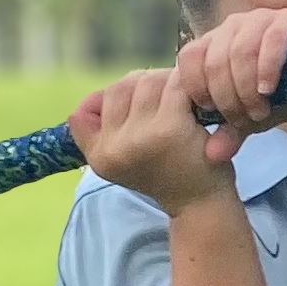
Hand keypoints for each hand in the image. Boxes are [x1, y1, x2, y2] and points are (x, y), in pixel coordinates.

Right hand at [69, 69, 230, 215]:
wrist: (201, 204)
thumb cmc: (166, 174)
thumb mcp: (122, 159)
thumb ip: (98, 130)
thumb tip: (85, 104)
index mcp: (98, 156)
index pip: (93, 104)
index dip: (117, 98)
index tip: (139, 108)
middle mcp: (113, 147)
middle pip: (120, 86)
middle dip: (145, 86)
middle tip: (168, 99)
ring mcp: (140, 137)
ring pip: (146, 81)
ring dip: (167, 83)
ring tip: (182, 101)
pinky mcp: (170, 127)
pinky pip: (174, 86)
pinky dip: (187, 89)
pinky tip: (196, 106)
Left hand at [177, 7, 286, 163]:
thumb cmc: (275, 100)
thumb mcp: (247, 118)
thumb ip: (228, 133)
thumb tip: (213, 156)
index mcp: (213, 43)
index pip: (189, 57)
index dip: (197, 87)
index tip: (212, 113)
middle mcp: (232, 26)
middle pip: (214, 60)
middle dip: (227, 97)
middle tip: (243, 119)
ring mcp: (259, 19)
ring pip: (239, 52)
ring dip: (246, 88)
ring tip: (259, 111)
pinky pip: (272, 40)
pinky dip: (267, 68)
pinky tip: (267, 90)